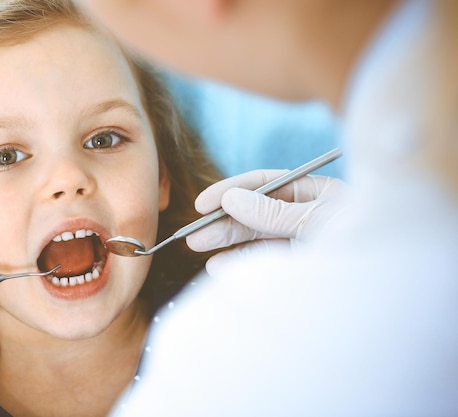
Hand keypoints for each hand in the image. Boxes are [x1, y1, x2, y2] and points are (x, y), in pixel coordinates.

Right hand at [186, 170, 347, 274]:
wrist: (391, 281)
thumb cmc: (363, 236)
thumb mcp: (315, 219)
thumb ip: (271, 211)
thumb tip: (231, 199)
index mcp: (313, 191)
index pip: (263, 183)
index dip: (231, 191)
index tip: (203, 204)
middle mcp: (303, 213)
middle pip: (253, 211)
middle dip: (223, 221)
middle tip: (194, 232)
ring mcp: (299, 240)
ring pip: (254, 237)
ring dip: (226, 242)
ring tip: (197, 247)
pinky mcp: (296, 266)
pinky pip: (263, 261)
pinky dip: (240, 264)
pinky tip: (219, 266)